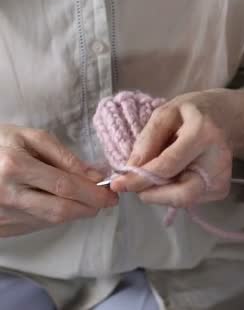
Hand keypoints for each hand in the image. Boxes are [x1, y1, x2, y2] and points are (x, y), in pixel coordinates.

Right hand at [0, 125, 117, 236]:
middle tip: (105, 201)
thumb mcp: (30, 137)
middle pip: (60, 211)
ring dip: (75, 213)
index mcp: (14, 167)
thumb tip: (94, 176)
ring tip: (85, 200)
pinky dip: (55, 216)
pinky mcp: (1, 226)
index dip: (93, 193)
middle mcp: (7, 194)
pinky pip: (36, 224)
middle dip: (89, 207)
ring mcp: (2, 214)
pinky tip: (59, 203)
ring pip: (50, 221)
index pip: (65, 186)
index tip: (111, 194)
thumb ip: (64, 156)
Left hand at [111, 89, 243, 207]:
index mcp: (203, 135)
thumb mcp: (166, 113)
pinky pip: (189, 198)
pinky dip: (174, 190)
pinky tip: (177, 172)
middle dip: (152, 194)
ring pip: (182, 200)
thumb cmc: (194, 113)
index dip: (140, 178)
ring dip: (162, 190)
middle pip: (181, 195)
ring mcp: (222, 179)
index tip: (118, 184)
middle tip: (136, 183)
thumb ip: (147, 140)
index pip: (167, 166)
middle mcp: (218, 162)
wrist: (228, 119)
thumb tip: (130, 170)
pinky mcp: (221, 190)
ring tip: (160, 170)